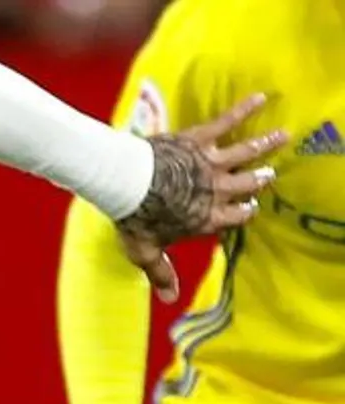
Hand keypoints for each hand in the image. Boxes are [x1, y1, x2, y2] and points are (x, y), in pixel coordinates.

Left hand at [117, 92, 287, 301]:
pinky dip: (243, 109)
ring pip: (245, 153)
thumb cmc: (135, 219)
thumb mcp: (145, 251)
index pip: (234, 217)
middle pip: (245, 184)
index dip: (243, 212)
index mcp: (205, 218)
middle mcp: (215, 190)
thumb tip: (168, 300)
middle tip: (269, 173)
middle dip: (258, 179)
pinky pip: (226, 121)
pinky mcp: (200, 139)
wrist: (127, 183)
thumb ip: (160, 273)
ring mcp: (210, 163)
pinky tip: (259, 97)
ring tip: (282, 135)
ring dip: (265, 144)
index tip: (250, 209)